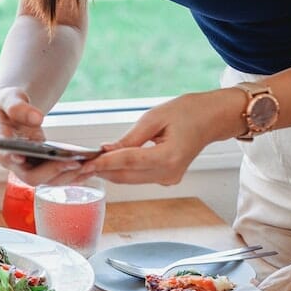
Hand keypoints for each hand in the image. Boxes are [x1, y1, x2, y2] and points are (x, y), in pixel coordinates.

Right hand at [0, 87, 90, 183]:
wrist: (15, 111)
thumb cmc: (9, 104)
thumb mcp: (9, 98)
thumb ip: (18, 106)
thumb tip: (36, 119)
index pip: (4, 156)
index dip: (13, 159)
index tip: (23, 156)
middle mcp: (12, 161)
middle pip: (30, 177)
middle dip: (52, 172)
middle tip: (74, 162)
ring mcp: (28, 168)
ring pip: (47, 181)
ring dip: (68, 176)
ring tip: (88, 165)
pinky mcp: (42, 168)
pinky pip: (57, 177)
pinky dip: (73, 174)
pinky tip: (89, 167)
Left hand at [80, 91, 231, 184]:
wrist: (212, 119)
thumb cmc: (188, 112)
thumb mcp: (155, 117)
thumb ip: (130, 138)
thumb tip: (106, 150)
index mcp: (169, 157)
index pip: (128, 162)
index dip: (104, 163)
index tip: (84, 163)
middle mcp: (169, 173)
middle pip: (126, 176)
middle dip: (101, 170)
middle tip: (78, 164)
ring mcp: (169, 178)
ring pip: (130, 179)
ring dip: (109, 171)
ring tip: (88, 162)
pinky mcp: (166, 178)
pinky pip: (138, 177)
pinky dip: (122, 170)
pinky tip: (108, 162)